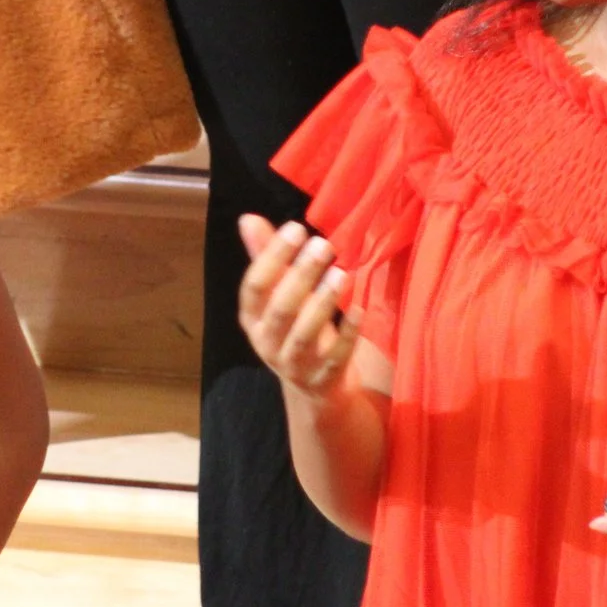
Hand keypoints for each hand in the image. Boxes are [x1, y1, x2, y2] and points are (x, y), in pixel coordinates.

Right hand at [236, 214, 358, 397]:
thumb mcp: (278, 296)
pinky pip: (336, 356)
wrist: (315, 388)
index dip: (272, 257)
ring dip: (322, 303)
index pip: (254, 287)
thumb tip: (247, 218)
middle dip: (301, 276)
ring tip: (341, 273)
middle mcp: (268, 343)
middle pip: (281, 309)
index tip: (296, 228)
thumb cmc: (294, 327)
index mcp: (253, 319)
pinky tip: (359, 309)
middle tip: (323, 245)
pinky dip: (348, 333)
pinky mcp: (324, 378)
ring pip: (304, 335)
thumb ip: (265, 258)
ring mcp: (295, 364)